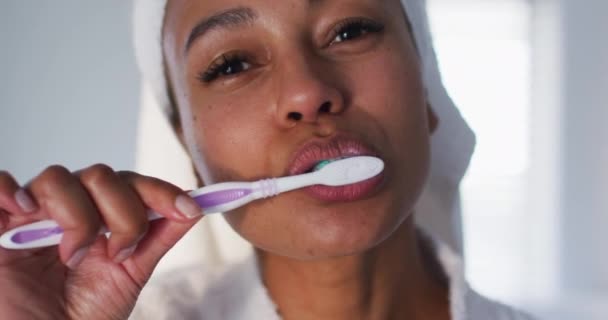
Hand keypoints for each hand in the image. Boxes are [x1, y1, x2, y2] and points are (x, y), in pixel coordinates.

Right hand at [0, 164, 202, 319]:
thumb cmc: (83, 315)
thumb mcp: (131, 274)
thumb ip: (158, 237)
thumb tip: (194, 207)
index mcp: (100, 217)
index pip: (130, 183)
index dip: (161, 191)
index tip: (189, 208)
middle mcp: (67, 210)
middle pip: (100, 175)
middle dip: (123, 214)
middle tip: (118, 254)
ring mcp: (31, 216)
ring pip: (59, 178)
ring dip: (78, 218)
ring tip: (73, 257)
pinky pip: (0, 185)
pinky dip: (11, 189)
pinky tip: (26, 212)